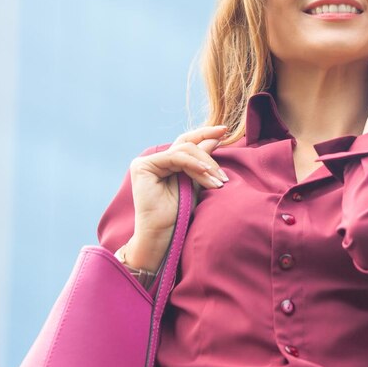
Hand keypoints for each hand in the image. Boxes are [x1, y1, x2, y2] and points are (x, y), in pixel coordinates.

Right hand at [129, 125, 228, 250]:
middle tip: (224, 145)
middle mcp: (155, 161)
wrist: (163, 235)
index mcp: (166, 163)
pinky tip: (205, 172)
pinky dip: (193, 164)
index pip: (187, 144)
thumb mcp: (197, 183)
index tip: (225, 131)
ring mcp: (146, 163)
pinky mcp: (142, 167)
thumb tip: (216, 138)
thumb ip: (203, 162)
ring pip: (183, 150)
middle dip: (207, 143)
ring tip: (218, 181)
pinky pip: (174, 157)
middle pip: (185, 143)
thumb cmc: (179, 214)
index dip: (205, 134)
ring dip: (204, 163)